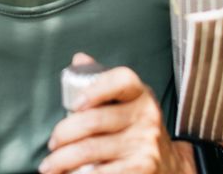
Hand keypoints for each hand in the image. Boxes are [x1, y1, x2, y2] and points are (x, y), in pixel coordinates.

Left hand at [40, 52, 190, 173]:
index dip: (95, 89)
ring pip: (90, 150)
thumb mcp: (129, 102)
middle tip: (52, 144)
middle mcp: (146, 118)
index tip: (74, 104)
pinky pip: (100, 173)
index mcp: (140, 95)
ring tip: (49, 165)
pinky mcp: (141, 170)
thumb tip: (79, 59)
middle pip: (93, 121)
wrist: (172, 166)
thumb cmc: (139, 130)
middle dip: (63, 134)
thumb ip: (103, 81)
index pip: (121, 81)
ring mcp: (144, 146)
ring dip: (61, 160)